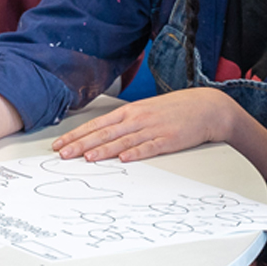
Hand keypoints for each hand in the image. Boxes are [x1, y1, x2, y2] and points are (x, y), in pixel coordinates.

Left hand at [51, 87, 235, 162]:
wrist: (206, 107)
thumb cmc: (174, 109)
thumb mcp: (146, 110)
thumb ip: (125, 122)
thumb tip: (102, 135)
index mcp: (130, 111)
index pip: (97, 124)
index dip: (77, 135)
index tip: (60, 145)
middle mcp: (138, 119)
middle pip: (105, 133)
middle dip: (81, 144)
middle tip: (63, 154)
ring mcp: (153, 129)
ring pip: (123, 141)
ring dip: (104, 150)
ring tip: (86, 158)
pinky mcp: (169, 140)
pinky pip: (149, 148)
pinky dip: (136, 153)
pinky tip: (124, 158)